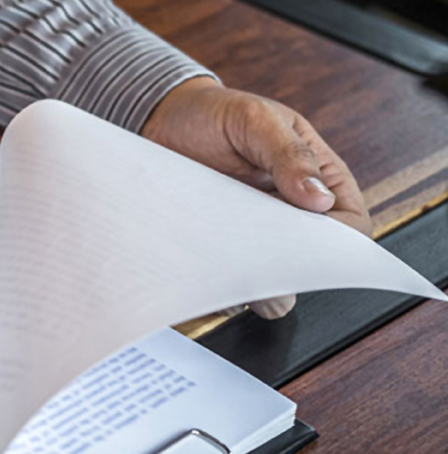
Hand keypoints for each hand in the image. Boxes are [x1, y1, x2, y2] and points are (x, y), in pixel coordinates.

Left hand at [142, 77, 371, 318]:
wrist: (162, 121)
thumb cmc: (215, 114)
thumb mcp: (255, 119)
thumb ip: (289, 154)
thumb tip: (321, 199)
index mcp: (318, 178)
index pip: (350, 225)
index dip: (338, 245)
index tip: (308, 248)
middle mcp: (291, 212)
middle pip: (311, 262)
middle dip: (290, 270)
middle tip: (258, 259)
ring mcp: (254, 234)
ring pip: (270, 278)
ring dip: (252, 278)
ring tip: (227, 257)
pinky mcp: (221, 248)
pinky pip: (228, 279)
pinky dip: (218, 279)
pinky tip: (203, 261)